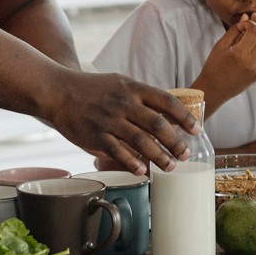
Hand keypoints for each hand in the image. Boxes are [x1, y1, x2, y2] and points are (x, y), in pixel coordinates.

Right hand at [43, 70, 198, 175]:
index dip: (184, 117)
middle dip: (176, 142)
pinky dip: (132, 163)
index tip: (196, 129)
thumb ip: (143, 97)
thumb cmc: (93, 89)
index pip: (166, 101)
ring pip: (141, 141)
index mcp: (133, 89)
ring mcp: (110, 121)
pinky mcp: (95, 136)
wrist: (59, 92)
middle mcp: (124, 104)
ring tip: (171, 166)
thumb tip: (168, 114)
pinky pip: (118, 152)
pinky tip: (143, 171)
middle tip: (186, 155)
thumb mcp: (121, 83)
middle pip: (158, 124)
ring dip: (159, 156)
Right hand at [196, 13, 255, 109]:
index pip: (255, 30)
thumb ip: (235, 30)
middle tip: (248, 26)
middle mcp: (253, 63)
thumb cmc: (213, 66)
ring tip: (252, 39)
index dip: (250, 22)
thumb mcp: (220, 45)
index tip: (241, 25)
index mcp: (240, 54)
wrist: (213, 90)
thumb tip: (247, 16)